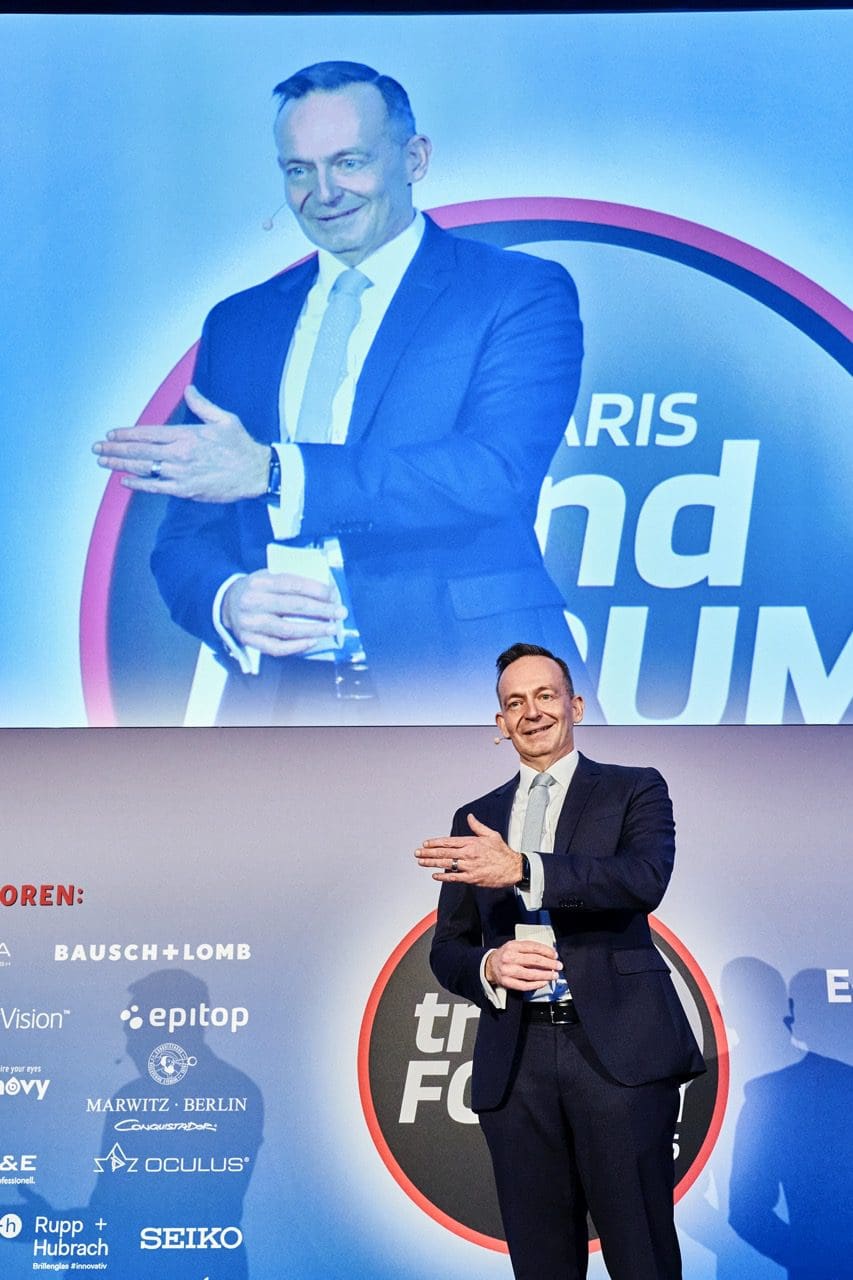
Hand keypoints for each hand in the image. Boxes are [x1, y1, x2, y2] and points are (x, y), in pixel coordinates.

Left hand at [92, 385, 269, 501]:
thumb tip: (189, 390)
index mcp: (186, 435)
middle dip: (115, 448)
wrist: (256, 473)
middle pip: (140, 450)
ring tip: (103, 461)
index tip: (111, 434)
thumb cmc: (241, 446)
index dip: (127, 433)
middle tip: (97, 447)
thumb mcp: (225, 419)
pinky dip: (139, 483)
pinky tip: (124, 480)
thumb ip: (202, 405)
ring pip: (143, 468)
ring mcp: (180, 474)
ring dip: (120, 464)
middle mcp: (179, 454)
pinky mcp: (185, 490)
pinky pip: (156, 487)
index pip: (148, 433)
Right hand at [222, 571, 346, 657]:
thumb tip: (325, 592)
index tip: (333, 595)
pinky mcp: (249, 640)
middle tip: (340, 613)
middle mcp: (253, 601)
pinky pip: (277, 647)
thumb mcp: (268, 576)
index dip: (317, 590)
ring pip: (288, 629)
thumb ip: (291, 582)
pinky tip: (312, 641)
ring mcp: (250, 623)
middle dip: (322, 610)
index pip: (294, 585)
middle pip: (294, 606)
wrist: (226, 603)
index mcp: (260, 581)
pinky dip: (297, 646)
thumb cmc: (256, 589)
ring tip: (331, 628)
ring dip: (314, 630)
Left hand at [415, 813, 522, 888]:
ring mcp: (469, 867)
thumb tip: (470, 817)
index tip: (425, 843)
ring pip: (446, 864)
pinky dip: (443, 876)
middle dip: (428, 852)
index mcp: (471, 842)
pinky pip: (454, 877)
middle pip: (444, 852)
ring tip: (421, 862)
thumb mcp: (491, 834)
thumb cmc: (502, 852)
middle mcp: (468, 854)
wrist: (513, 868)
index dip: (435, 842)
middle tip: (417, 852)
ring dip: (431, 863)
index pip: (449, 841)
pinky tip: (434, 875)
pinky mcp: (472, 878)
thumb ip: (477, 826)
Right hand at [485, 940, 562, 991]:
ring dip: (546, 975)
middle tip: (558, 966)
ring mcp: (508, 971)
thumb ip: (529, 948)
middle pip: (534, 961)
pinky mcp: (508, 982)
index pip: (533, 947)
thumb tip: (548, 954)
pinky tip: (543, 982)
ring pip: (531, 974)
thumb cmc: (506, 955)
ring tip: (553, 975)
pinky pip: (525, 985)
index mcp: (512, 946)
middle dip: (549, 964)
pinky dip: (537, 984)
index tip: (555, 955)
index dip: (547, 951)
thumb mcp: (515, 946)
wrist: (490, 965)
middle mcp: (510, 957)